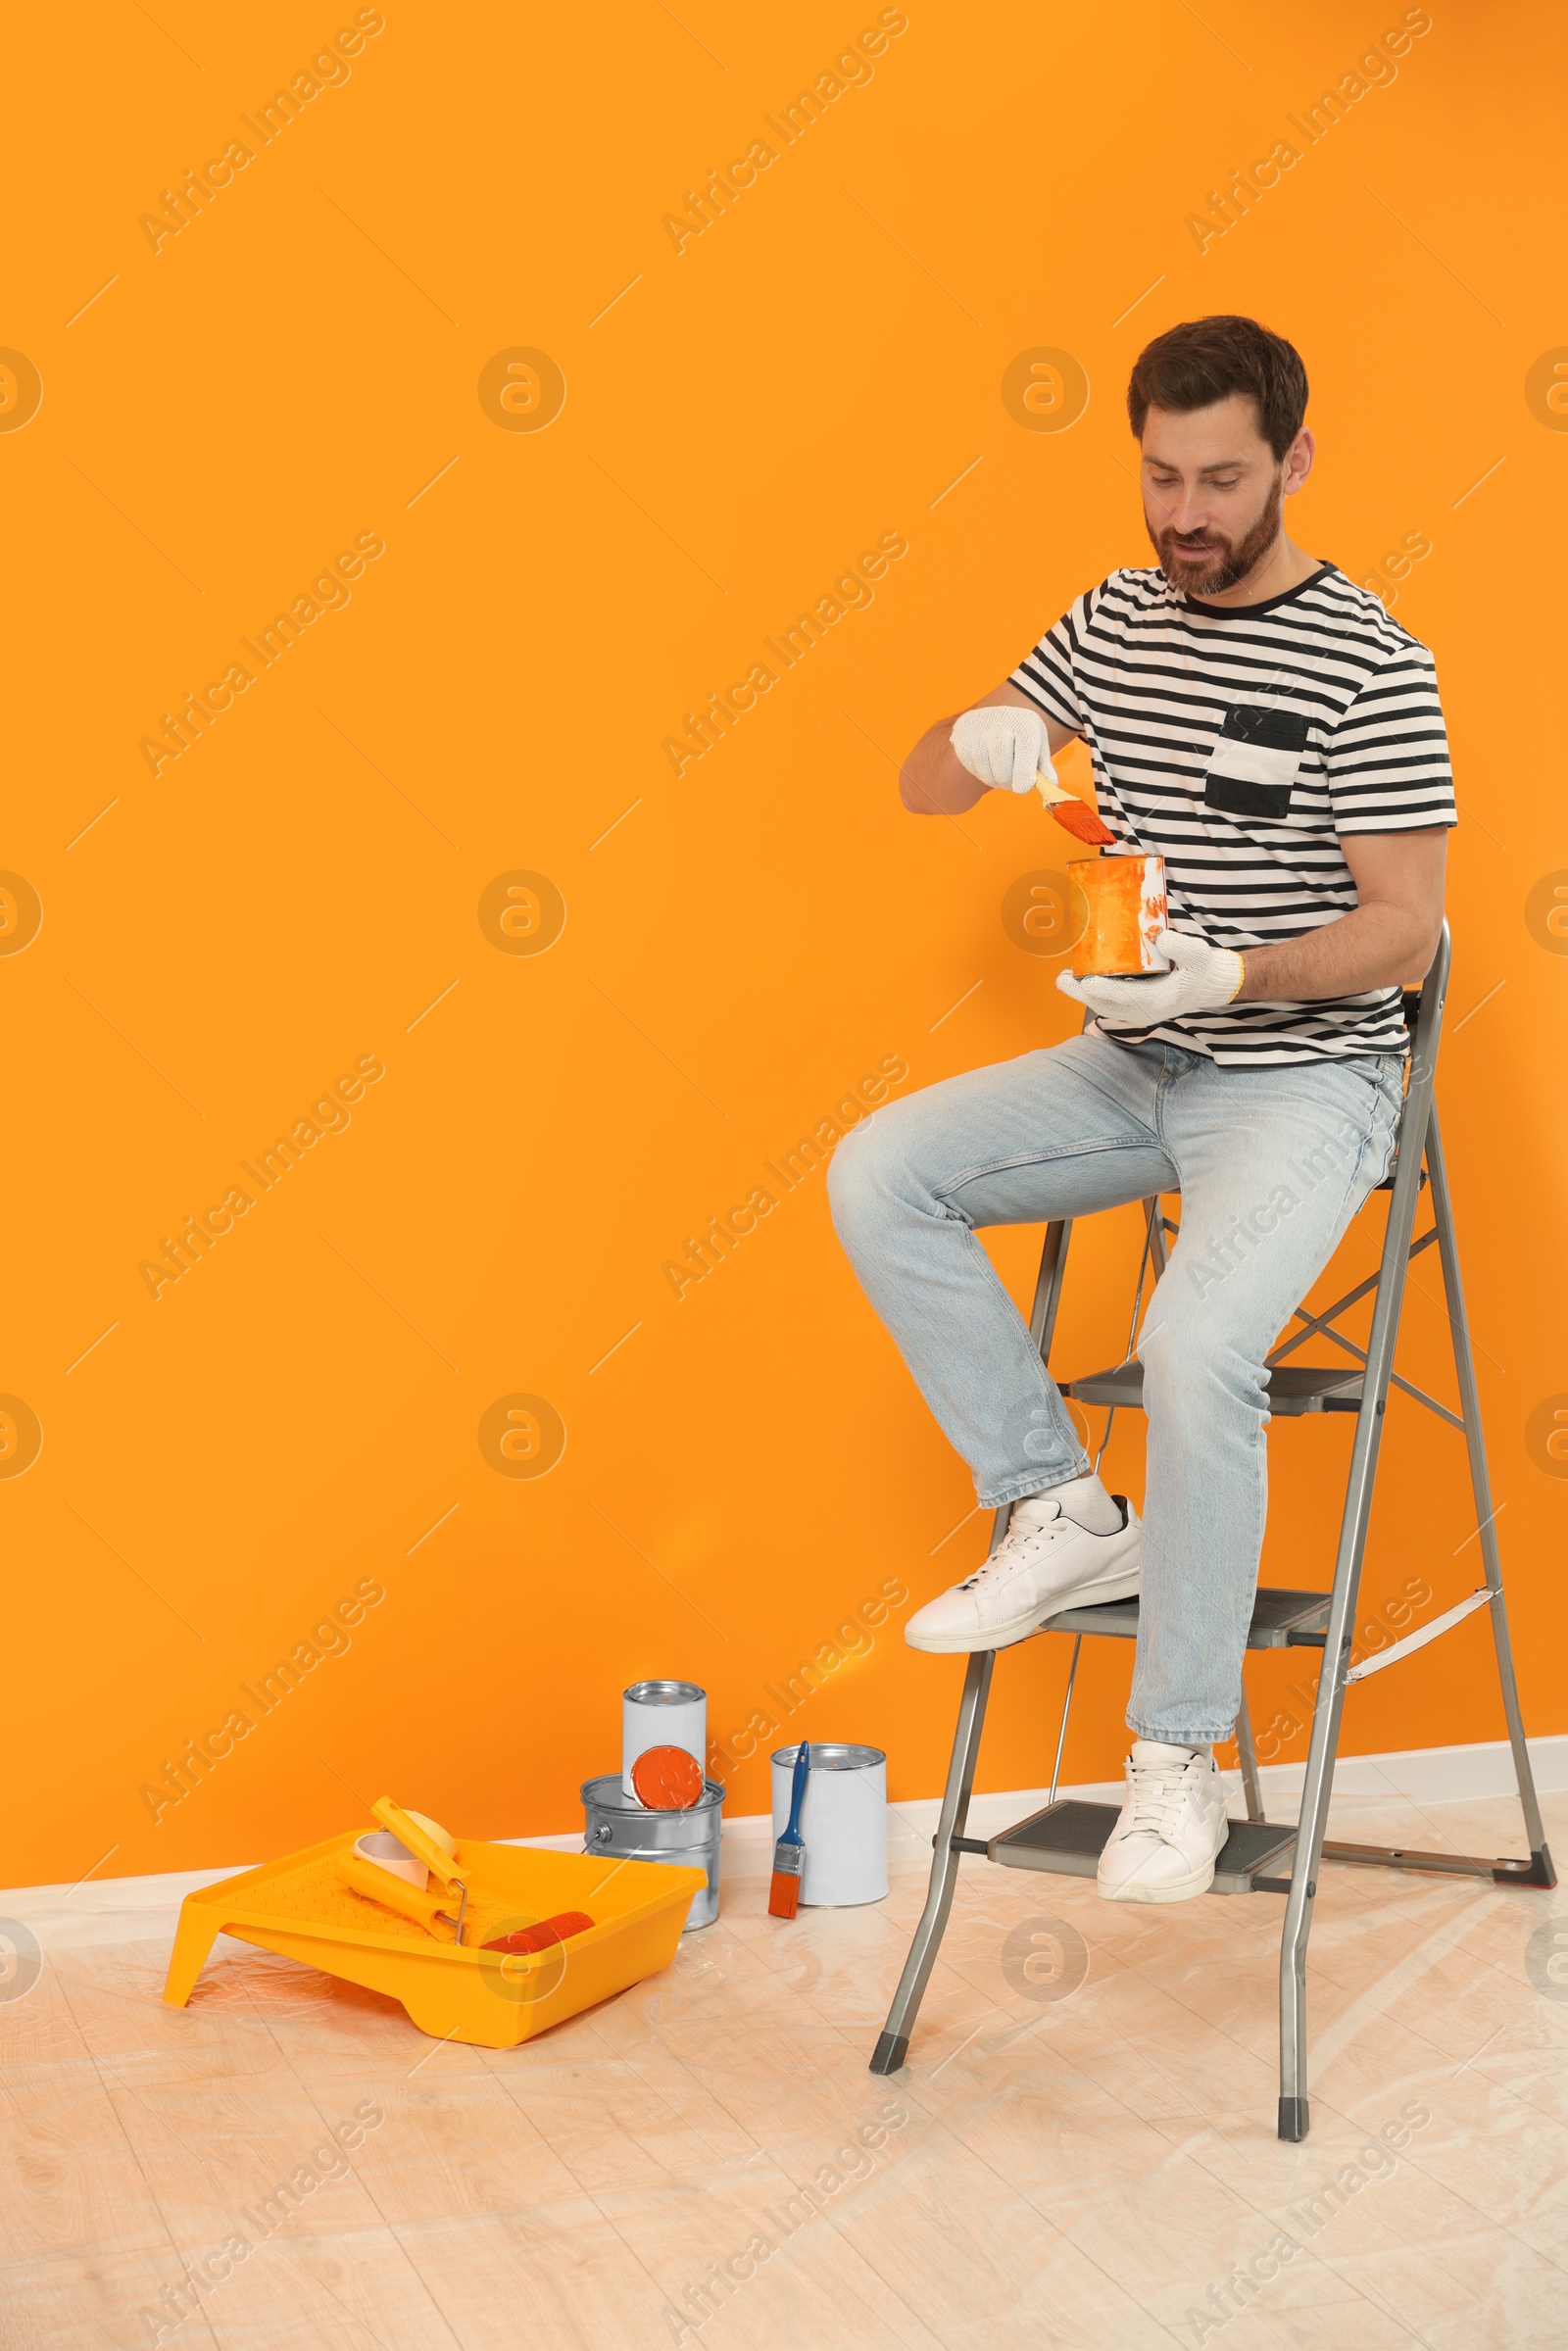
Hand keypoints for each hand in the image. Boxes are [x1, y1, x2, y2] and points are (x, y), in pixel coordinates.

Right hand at [949, 705, 1056, 793]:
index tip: (1023, 789)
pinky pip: (969, 762)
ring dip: (992, 780)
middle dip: (1006, 780)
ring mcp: (980, 725)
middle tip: (1010, 786)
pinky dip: (978, 773)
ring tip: (999, 779)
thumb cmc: (1019, 737)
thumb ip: (1043, 767)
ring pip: (983, 764)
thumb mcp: (1036, 747)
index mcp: (1026, 721)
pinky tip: (986, 769)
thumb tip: (1051, 785)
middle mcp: (1003, 718)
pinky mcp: (962, 733)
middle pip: (1002, 759)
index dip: (1024, 773)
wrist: (990, 720)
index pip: (1026, 747)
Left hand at [1056, 929, 1243, 1020]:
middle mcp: (1145, 1011)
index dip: (1104, 989)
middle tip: (1061, 979)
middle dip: (1081, 993)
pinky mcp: (1136, 1007)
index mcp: (1159, 1000)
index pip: (1125, 996)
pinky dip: (1095, 992)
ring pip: (1105, 1005)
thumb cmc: (1202, 969)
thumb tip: (1160, 937)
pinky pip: (1110, 1002)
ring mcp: (1139, 1012)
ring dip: (1084, 993)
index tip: (1085, 981)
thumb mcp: (1198, 954)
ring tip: (1064, 978)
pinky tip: (1082, 979)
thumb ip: (1182, 946)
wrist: (1209, 984)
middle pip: (1107, 1004)